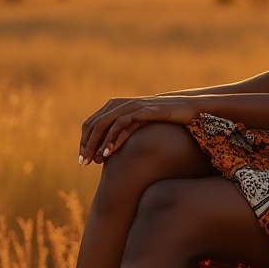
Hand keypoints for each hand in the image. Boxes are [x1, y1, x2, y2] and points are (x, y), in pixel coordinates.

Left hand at [78, 96, 199, 165]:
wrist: (186, 108)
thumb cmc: (161, 120)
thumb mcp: (137, 126)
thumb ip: (121, 134)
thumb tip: (104, 153)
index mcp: (115, 106)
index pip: (90, 124)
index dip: (83, 142)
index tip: (82, 160)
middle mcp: (120, 104)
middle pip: (94, 124)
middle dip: (87, 145)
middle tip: (83, 163)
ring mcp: (132, 106)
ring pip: (106, 124)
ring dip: (97, 143)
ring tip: (95, 161)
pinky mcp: (144, 110)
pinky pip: (124, 123)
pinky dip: (114, 138)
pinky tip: (110, 153)